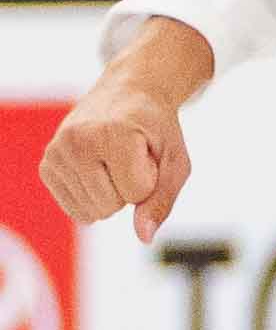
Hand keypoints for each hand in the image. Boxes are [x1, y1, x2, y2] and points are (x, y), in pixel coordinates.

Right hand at [40, 18, 212, 243]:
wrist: (129, 92)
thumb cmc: (156, 128)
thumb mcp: (175, 159)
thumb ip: (163, 199)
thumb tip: (144, 237)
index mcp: (113, 134)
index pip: (136, 193)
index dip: (151, 179)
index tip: (148, 152)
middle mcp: (78, 142)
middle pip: (111, 206)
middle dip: (130, 188)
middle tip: (132, 155)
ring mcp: (57, 153)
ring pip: (92, 213)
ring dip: (111, 193)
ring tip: (115, 160)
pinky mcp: (47, 165)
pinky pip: (76, 210)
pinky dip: (93, 197)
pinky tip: (98, 168)